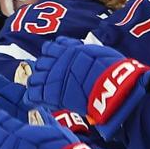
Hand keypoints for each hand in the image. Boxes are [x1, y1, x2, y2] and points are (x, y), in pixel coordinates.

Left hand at [26, 37, 149, 135]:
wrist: (115, 88)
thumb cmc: (118, 73)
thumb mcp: (107, 56)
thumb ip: (97, 55)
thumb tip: (102, 56)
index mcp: (74, 48)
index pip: (56, 46)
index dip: (53, 54)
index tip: (53, 60)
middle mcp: (61, 58)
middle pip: (43, 59)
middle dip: (42, 68)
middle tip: (42, 77)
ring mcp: (54, 75)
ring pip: (36, 76)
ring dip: (36, 82)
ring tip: (36, 90)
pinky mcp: (51, 93)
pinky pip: (34, 94)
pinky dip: (31, 97)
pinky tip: (31, 102)